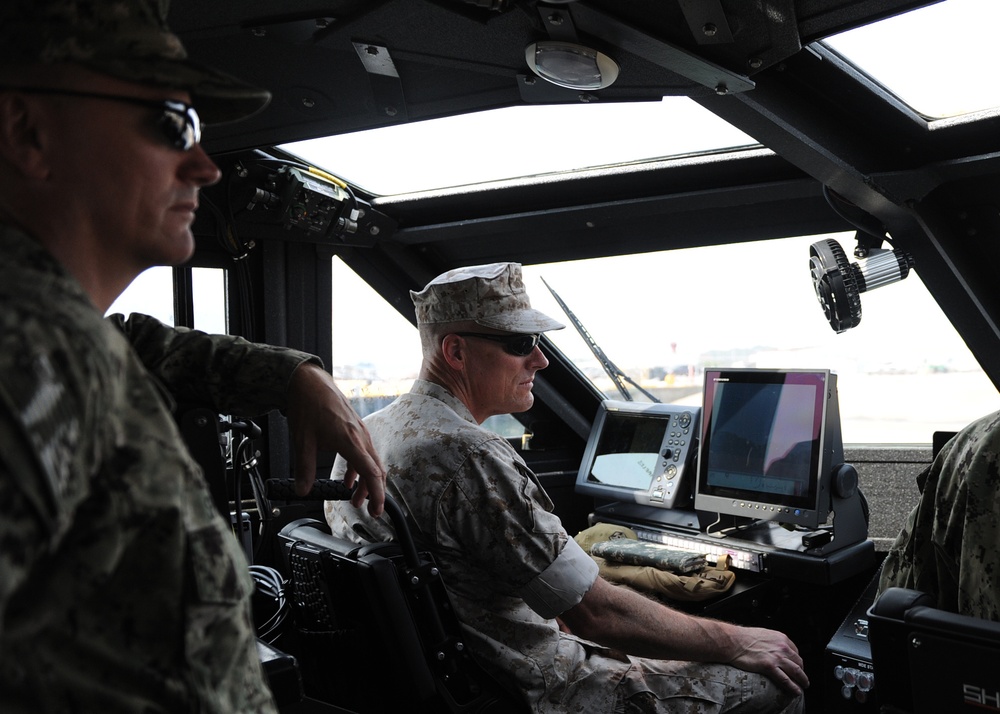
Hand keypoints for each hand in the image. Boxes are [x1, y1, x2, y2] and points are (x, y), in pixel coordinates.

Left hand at [285, 362, 385, 516]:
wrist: (309, 381)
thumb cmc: (308, 404)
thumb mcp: (302, 440)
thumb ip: (304, 468)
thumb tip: (303, 490)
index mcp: (350, 440)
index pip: (371, 472)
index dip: (376, 494)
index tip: (376, 510)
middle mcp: (360, 436)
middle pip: (375, 469)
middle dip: (373, 492)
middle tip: (369, 510)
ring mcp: (359, 431)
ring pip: (370, 461)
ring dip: (365, 481)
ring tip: (355, 498)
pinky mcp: (354, 428)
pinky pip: (363, 452)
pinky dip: (359, 468)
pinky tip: (348, 478)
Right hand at [728, 626, 809, 695]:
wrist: (732, 641)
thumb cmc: (743, 637)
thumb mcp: (763, 634)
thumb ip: (772, 641)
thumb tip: (773, 648)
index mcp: (780, 638)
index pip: (795, 651)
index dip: (797, 660)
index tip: (797, 666)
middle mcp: (781, 647)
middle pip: (798, 662)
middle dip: (802, 671)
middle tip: (802, 678)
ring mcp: (776, 657)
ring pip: (796, 671)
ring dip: (802, 680)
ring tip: (804, 685)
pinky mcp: (769, 666)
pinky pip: (786, 679)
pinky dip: (793, 687)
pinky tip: (796, 691)